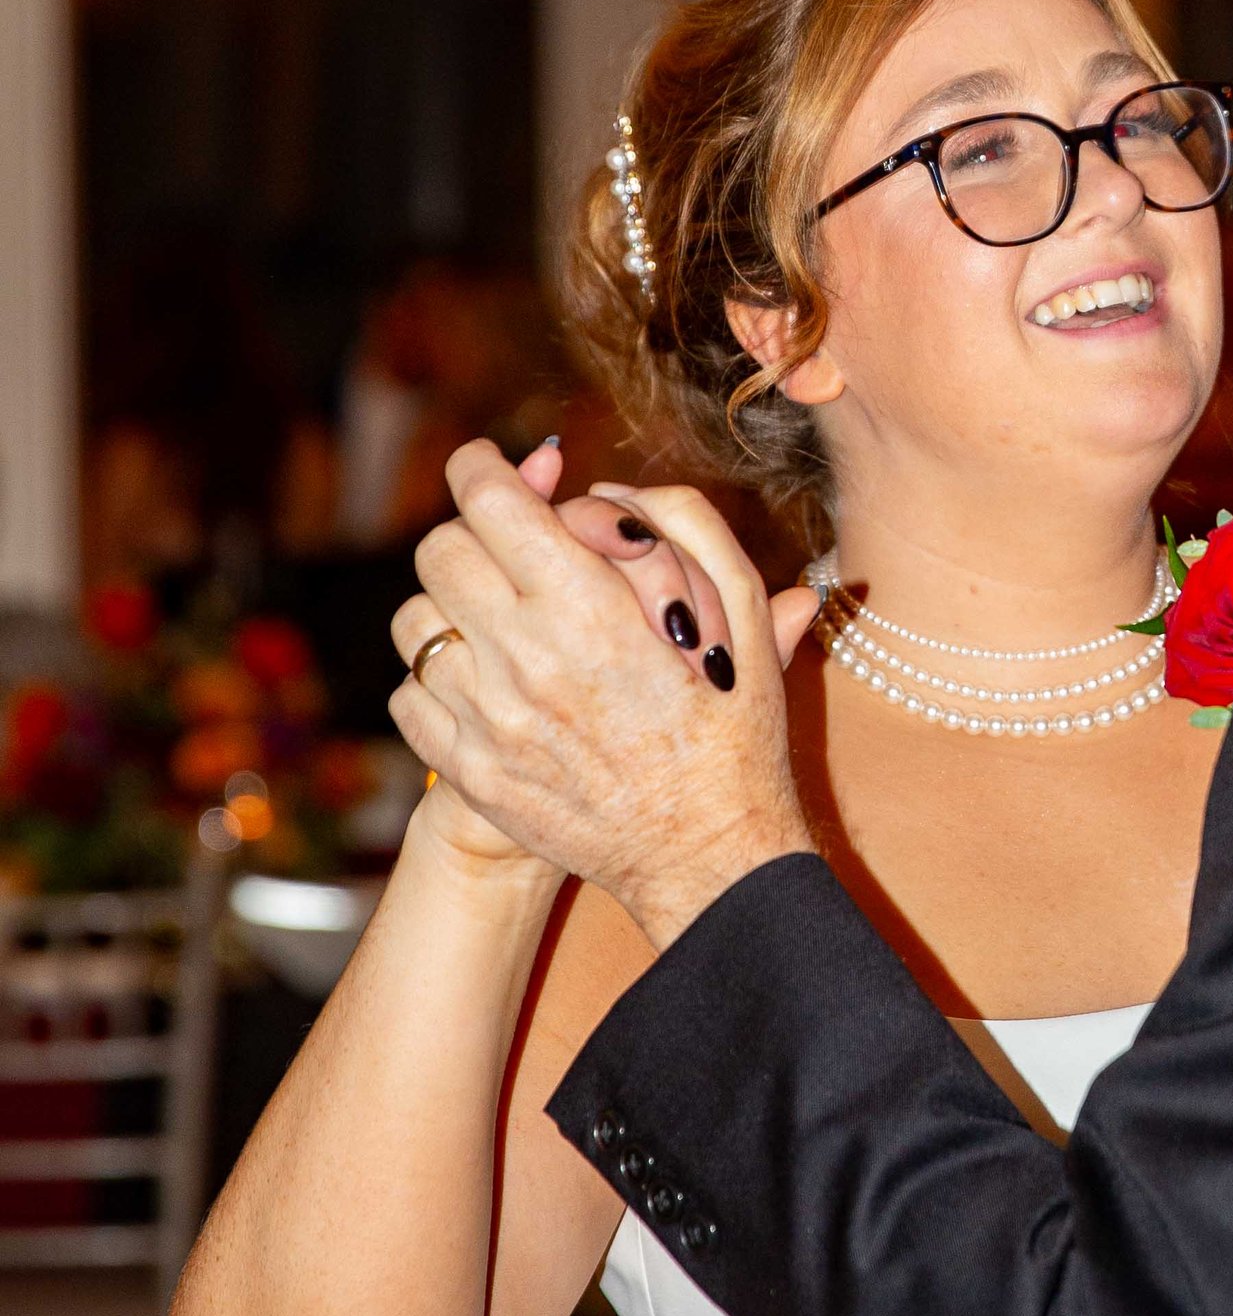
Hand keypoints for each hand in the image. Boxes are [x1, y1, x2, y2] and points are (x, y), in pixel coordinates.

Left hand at [389, 443, 821, 947]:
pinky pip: (409, 695)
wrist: (705, 852)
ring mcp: (485, 719)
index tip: (487, 463)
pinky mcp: (467, 770)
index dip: (480, 466)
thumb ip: (687, 526)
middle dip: (472, 532)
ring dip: (451, 606)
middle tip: (509, 547)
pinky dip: (438, 677)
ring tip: (498, 619)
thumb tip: (609, 491)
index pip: (487, 501)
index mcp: (587, 609)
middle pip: (438, 550)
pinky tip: (489, 682)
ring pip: (415, 622)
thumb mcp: (739, 613)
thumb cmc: (731, 729)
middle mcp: (523, 658)